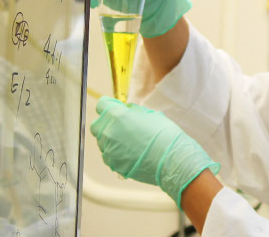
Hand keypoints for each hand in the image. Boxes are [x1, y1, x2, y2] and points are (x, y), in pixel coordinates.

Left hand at [89, 97, 218, 208]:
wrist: (172, 160)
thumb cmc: (165, 136)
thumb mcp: (151, 114)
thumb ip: (133, 110)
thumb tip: (127, 110)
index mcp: (116, 116)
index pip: (102, 104)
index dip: (110, 105)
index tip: (115, 107)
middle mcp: (108, 132)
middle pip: (97, 124)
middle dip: (106, 123)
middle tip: (121, 125)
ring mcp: (109, 150)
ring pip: (102, 141)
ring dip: (111, 138)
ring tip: (129, 141)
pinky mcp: (112, 164)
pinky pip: (108, 155)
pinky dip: (115, 152)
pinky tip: (130, 152)